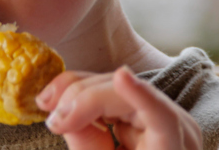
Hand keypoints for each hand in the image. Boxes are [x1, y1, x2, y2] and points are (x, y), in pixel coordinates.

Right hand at [36, 66, 201, 149]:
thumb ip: (86, 146)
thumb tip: (64, 114)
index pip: (163, 117)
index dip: (142, 95)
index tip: (120, 76)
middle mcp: (172, 126)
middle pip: (127, 96)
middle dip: (84, 98)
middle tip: (53, 120)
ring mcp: (157, 114)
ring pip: (114, 86)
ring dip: (75, 92)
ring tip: (46, 104)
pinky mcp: (140, 110)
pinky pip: (109, 93)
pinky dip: (80, 96)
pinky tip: (58, 103)